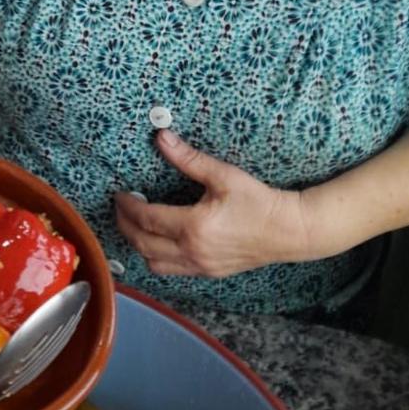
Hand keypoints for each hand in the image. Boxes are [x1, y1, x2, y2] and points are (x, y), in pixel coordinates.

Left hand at [113, 131, 313, 278]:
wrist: (289, 231)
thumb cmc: (259, 201)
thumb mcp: (224, 176)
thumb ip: (189, 159)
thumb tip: (161, 137)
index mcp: (193, 228)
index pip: (146, 219)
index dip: (128, 207)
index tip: (119, 195)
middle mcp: (192, 252)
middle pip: (143, 244)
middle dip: (125, 226)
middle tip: (120, 209)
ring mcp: (200, 267)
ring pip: (154, 263)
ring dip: (138, 246)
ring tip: (134, 226)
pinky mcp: (209, 272)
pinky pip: (172, 271)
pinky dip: (157, 257)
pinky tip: (158, 241)